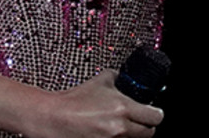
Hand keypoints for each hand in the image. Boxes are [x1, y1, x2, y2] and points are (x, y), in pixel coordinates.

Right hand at [24, 70, 164, 137]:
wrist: (53, 118)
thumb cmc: (73, 100)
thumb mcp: (99, 81)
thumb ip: (116, 77)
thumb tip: (125, 77)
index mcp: (123, 108)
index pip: (155, 117)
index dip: (155, 114)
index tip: (152, 112)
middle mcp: (121, 128)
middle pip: (149, 133)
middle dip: (145, 126)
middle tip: (138, 120)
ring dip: (131, 133)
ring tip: (119, 126)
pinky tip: (108, 132)